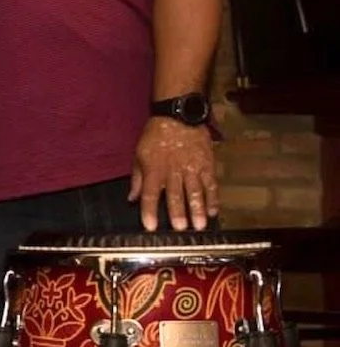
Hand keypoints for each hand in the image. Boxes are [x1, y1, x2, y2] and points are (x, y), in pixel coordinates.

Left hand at [131, 117, 217, 232]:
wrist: (178, 116)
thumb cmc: (156, 136)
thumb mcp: (139, 154)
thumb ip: (137, 178)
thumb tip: (131, 198)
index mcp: (154, 169)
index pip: (150, 194)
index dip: (149, 211)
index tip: (150, 227)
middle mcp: (173, 171)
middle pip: (175, 195)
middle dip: (178, 213)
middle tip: (180, 229)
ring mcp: (192, 168)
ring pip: (195, 191)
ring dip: (198, 209)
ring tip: (200, 225)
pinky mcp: (207, 164)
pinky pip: (211, 183)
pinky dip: (213, 198)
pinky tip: (214, 211)